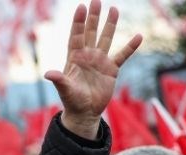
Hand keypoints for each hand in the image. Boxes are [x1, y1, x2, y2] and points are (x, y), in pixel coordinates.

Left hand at [45, 0, 142, 138]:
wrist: (84, 113)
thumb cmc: (72, 101)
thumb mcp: (65, 90)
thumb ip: (59, 80)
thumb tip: (48, 74)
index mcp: (75, 59)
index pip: (76, 36)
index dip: (78, 22)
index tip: (81, 7)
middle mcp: (87, 57)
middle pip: (90, 33)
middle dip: (93, 17)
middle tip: (96, 0)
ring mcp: (100, 62)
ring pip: (106, 39)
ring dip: (110, 25)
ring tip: (114, 9)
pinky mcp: (111, 70)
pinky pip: (122, 56)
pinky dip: (130, 47)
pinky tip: (138, 36)